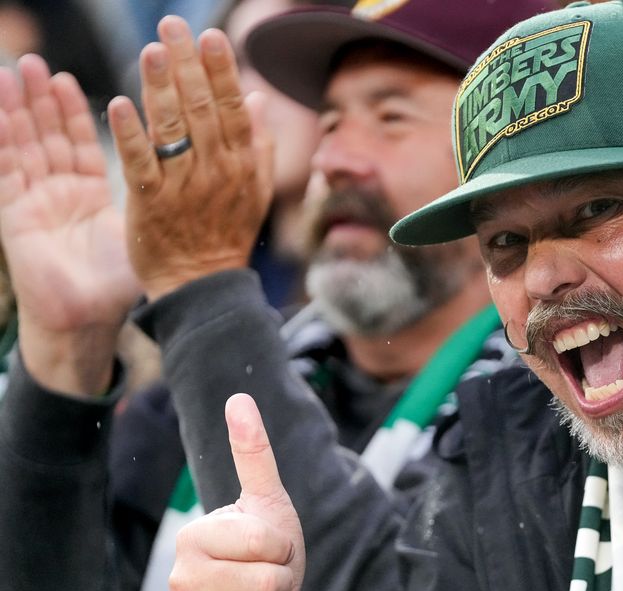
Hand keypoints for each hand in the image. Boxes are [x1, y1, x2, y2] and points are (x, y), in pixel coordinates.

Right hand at [0, 55, 136, 394]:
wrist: (91, 320)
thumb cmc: (120, 283)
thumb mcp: (143, 228)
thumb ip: (165, 195)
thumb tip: (204, 171)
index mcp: (87, 196)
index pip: (78, 144)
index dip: (72, 113)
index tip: (67, 78)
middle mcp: (58, 195)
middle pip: (47, 137)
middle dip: (40, 101)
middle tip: (36, 64)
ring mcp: (34, 204)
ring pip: (22, 147)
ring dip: (16, 110)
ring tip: (15, 74)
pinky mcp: (16, 217)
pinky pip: (6, 172)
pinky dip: (4, 141)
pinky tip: (1, 114)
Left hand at [109, 16, 272, 300]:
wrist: (202, 285)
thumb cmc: (226, 234)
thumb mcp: (255, 191)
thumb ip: (257, 145)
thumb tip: (258, 99)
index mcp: (241, 165)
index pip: (232, 108)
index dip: (222, 71)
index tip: (213, 37)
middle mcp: (215, 171)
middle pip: (201, 109)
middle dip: (187, 65)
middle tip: (173, 27)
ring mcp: (183, 187)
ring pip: (172, 130)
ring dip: (160, 88)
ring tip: (150, 51)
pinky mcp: (150, 203)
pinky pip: (140, 163)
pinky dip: (130, 135)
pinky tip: (120, 105)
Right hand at [166, 393, 309, 590]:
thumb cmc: (271, 560)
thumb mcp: (270, 504)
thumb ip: (254, 454)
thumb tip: (238, 397)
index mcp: (195, 535)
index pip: (265, 542)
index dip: (284, 551)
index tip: (273, 553)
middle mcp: (178, 576)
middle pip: (266, 581)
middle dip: (281, 585)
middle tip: (267, 585)